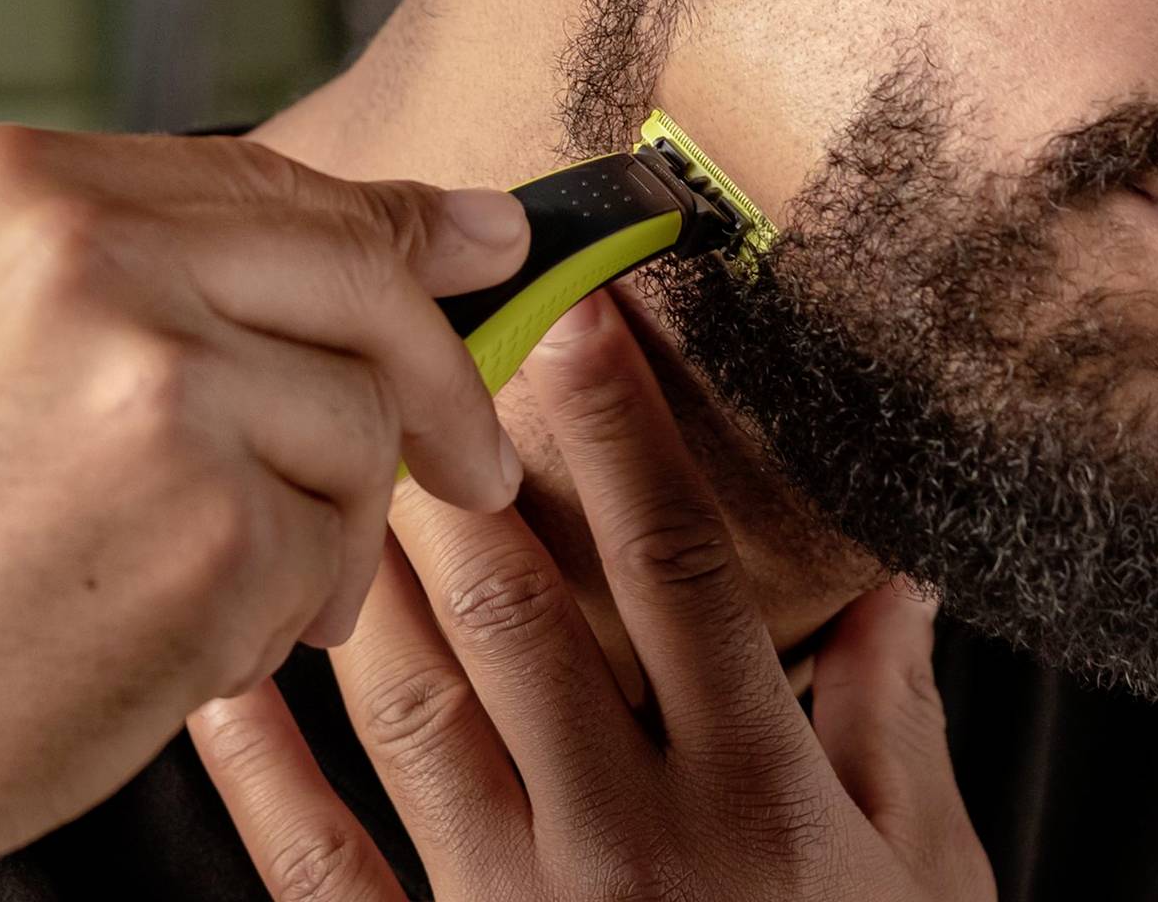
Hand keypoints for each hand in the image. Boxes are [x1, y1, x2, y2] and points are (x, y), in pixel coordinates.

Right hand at [0, 126, 530, 901]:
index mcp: (8, 182)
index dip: (398, 230)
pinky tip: (167, 650)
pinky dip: (278, 617)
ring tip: (206, 599)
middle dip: (439, 379)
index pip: (272, 181)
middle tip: (479, 462)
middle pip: (358, 279)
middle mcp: (81, 249)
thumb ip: (162, 274)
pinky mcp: (204, 523)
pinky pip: (327, 552)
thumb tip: (452, 229)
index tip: (488, 253)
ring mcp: (149, 380)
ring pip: (359, 428)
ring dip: (326, 531)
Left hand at [190, 291, 998, 901]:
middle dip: (467, 458)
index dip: (628, 428)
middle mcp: (628, 843)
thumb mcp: (928, 877)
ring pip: (413, 706)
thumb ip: (893, 724)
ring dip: (363, 572)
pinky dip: (263, 770)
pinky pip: (327, 868)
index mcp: (759, 799)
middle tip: (412, 335)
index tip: (584, 312)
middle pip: (525, 610)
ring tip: (315, 450)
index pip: (684, 568)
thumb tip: (883, 577)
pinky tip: (228, 674)